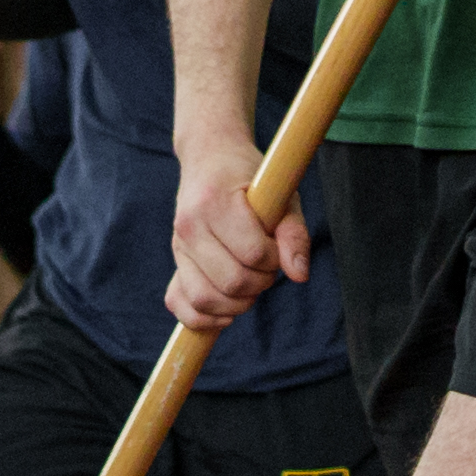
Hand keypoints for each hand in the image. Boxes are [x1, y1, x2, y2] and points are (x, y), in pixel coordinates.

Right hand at [166, 139, 311, 329]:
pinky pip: (179, 303)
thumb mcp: (281, 195)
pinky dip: (203, 317)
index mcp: (215, 202)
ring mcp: (178, 245)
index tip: (277, 246)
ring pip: (205, 299)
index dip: (274, 258)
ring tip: (251, 284)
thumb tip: (299, 275)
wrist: (210, 158)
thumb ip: (294, 234)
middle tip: (267, 265)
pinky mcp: (175, 260)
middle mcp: (190, 225)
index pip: (253, 253)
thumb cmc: (252, 177)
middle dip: (260, 282)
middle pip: (232, 281)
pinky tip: (225, 310)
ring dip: (237, 303)